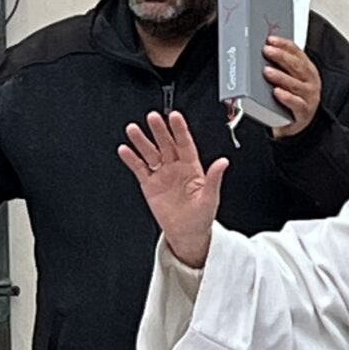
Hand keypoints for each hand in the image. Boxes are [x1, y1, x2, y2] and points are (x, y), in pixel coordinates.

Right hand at [118, 109, 229, 270]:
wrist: (187, 233)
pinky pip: (140, 169)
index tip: (174, 116)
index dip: (179, 130)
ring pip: (150, 153)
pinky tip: (125, 150)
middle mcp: (175, 167)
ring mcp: (162, 175)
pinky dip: (132, 159)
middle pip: (166, 144)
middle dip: (159, 131)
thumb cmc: (201, 216)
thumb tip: (223, 162)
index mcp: (192, 167)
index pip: (185, 143)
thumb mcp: (211, 198)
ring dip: (142, 141)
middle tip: (152, 118)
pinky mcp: (150, 185)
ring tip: (133, 129)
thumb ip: (214, 178)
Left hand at [262, 34, 320, 138]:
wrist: (298, 124)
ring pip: (295, 84)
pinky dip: (286, 98)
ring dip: (280, 76)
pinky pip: (296, 104)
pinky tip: (276, 92)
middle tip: (266, 51)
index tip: (271, 40)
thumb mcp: (289, 80)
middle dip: (281, 56)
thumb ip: (281, 67)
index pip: (297, 53)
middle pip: (296, 66)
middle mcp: (311, 82)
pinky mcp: (303, 112)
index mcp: (308, 70)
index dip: (284, 45)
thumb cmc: (292, 98)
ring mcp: (309, 97)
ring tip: (266, 71)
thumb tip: (263, 52)